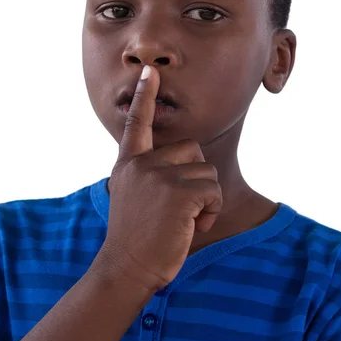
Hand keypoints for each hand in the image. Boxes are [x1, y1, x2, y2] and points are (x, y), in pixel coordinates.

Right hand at [98, 65, 222, 292]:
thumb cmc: (135, 238)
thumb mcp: (131, 197)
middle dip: (196, 178)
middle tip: (179, 209)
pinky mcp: (179, 191)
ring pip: (207, 173)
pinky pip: (214, 191)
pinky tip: (192, 227)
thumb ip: (147, 173)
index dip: (145, 96)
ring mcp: (159, 176)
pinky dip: (211, 211)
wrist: (126, 268)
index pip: (137, 123)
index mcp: (129, 164)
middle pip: (192, 150)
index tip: (150, 72)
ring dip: (205, 200)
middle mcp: (142, 164)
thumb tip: (181, 160)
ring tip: (183, 221)